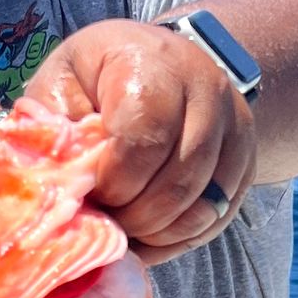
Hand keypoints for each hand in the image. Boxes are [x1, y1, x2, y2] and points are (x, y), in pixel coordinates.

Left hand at [27, 19, 256, 265]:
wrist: (162, 60)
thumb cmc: (98, 77)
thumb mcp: (62, 84)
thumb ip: (51, 130)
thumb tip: (53, 189)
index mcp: (152, 61)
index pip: (145, 136)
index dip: (116, 180)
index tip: (93, 193)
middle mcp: (205, 86)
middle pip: (179, 178)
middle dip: (135, 215)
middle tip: (106, 222)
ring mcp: (234, 124)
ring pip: (203, 204)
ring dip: (158, 230)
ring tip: (125, 230)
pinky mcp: (247, 158)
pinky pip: (217, 216)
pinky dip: (180, 237)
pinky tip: (149, 233)